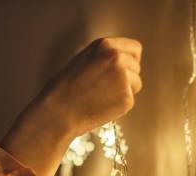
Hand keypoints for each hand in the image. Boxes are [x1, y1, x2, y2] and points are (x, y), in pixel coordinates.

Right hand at [0, 37, 142, 175]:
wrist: (59, 111)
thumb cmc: (67, 88)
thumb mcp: (84, 59)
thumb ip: (105, 56)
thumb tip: (125, 60)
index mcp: (106, 45)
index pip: (135, 48)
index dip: (130, 60)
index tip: (124, 69)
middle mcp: (117, 58)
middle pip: (137, 67)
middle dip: (127, 77)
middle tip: (106, 88)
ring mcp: (123, 78)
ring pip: (137, 84)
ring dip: (125, 91)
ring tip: (101, 96)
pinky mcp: (127, 98)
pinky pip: (130, 100)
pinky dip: (120, 105)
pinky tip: (102, 106)